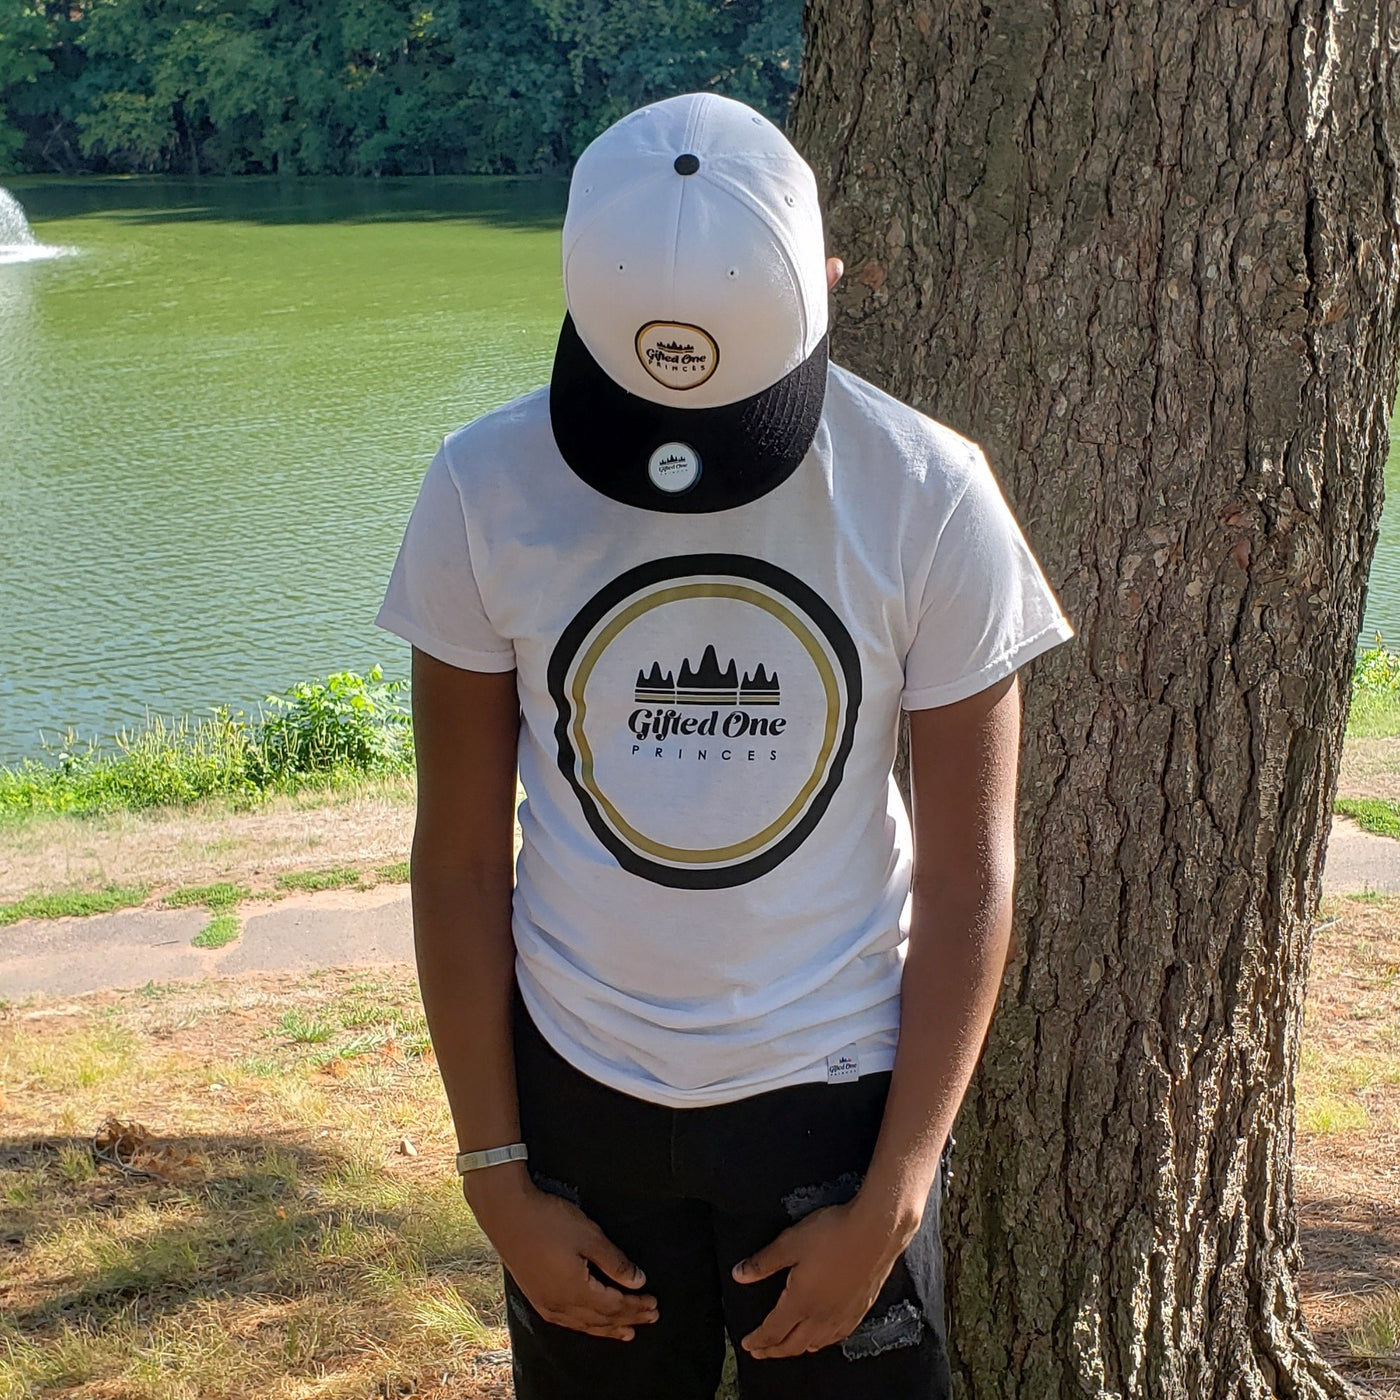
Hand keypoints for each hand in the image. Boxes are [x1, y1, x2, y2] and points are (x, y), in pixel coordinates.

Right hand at [464, 1164, 658, 1340]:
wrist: (506, 1214)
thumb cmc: (548, 1221)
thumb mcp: (588, 1236)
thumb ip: (614, 1262)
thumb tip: (638, 1281)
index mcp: (575, 1291)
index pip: (614, 1306)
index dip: (636, 1306)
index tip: (654, 1305)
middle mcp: (560, 1304)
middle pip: (601, 1319)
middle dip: (628, 1319)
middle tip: (650, 1318)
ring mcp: (545, 1303)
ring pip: (584, 1324)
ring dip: (607, 1328)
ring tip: (626, 1332)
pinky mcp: (535, 1296)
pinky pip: (567, 1321)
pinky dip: (585, 1325)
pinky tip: (588, 1324)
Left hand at [731, 1197, 913, 1358]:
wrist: (876, 1232)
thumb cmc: (833, 1234)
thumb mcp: (790, 1243)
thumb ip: (763, 1262)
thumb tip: (739, 1275)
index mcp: (801, 1302)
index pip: (773, 1331)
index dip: (758, 1340)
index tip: (747, 1344)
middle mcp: (821, 1316)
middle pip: (793, 1345)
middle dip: (773, 1350)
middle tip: (761, 1352)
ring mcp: (842, 1315)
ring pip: (816, 1344)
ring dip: (797, 1348)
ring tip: (788, 1347)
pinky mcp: (859, 1309)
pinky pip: (836, 1336)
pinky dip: (822, 1342)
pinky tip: (823, 1336)